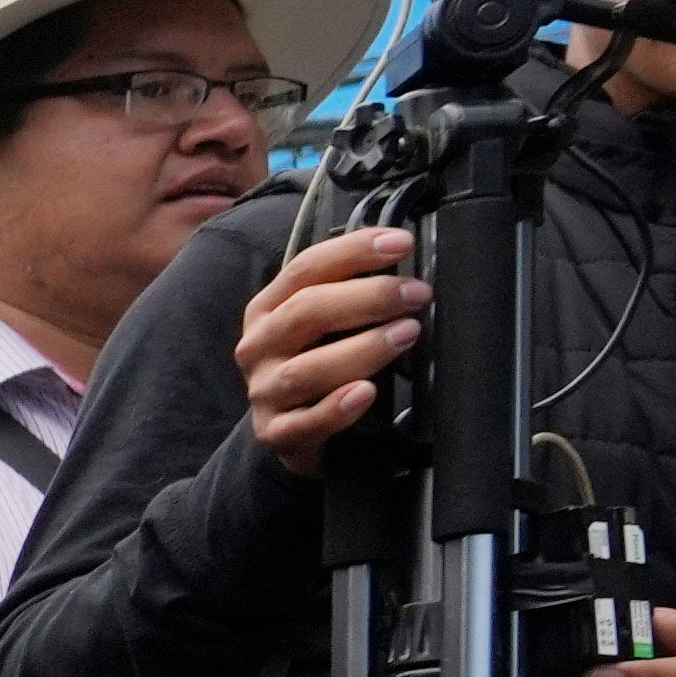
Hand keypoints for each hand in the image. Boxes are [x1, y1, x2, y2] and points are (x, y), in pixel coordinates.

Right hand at [235, 221, 420, 467]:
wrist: (291, 428)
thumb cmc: (318, 362)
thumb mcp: (323, 322)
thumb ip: (348, 292)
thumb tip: (402, 256)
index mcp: (267, 309)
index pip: (305, 268)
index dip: (353, 251)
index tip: (402, 243)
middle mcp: (258, 346)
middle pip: (305, 312)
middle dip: (368, 297)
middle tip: (417, 294)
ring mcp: (264, 392)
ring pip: (306, 369)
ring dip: (362, 348)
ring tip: (407, 333)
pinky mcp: (276, 434)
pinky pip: (304, 424)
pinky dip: (336, 408)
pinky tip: (366, 393)